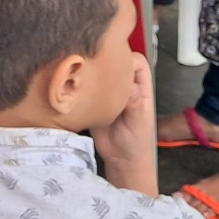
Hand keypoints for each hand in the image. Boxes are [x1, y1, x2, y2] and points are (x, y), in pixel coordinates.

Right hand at [91, 51, 155, 173]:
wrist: (121, 160)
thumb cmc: (137, 143)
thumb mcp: (139, 124)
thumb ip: (136, 105)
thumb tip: (132, 87)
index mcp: (141, 88)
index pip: (136, 62)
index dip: (127, 59)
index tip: (116, 62)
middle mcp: (124, 86)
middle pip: (116, 62)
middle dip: (106, 60)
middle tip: (95, 63)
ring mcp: (108, 92)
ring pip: (100, 72)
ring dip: (93, 72)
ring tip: (85, 74)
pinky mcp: (93, 101)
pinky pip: (88, 87)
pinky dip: (82, 85)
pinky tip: (78, 88)